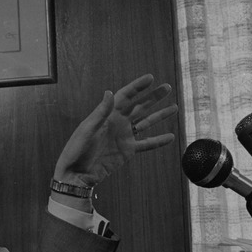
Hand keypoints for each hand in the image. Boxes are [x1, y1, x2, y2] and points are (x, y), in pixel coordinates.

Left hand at [53, 74, 178, 187]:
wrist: (77, 174)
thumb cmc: (77, 150)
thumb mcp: (87, 130)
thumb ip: (100, 112)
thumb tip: (110, 92)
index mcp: (107, 115)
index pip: (125, 96)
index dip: (137, 86)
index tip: (151, 78)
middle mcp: (118, 123)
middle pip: (139, 106)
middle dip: (153, 96)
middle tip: (167, 87)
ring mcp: (124, 136)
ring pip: (146, 122)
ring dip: (159, 115)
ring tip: (174, 107)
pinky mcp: (127, 151)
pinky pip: (147, 144)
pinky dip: (158, 141)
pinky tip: (170, 137)